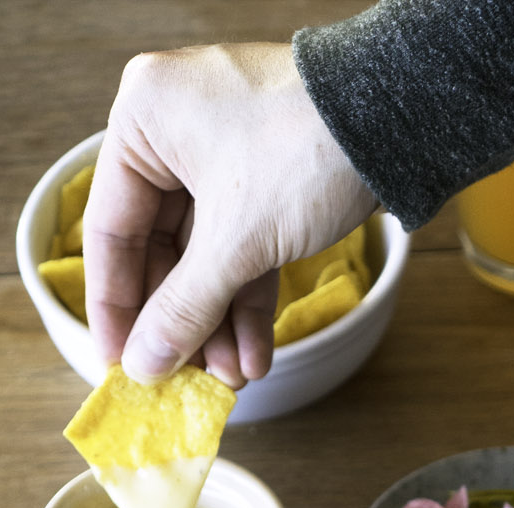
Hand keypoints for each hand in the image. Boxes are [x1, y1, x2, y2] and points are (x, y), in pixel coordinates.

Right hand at [84, 42, 378, 387]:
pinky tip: (257, 355)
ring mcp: (227, 155)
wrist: (403, 120)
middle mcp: (177, 132)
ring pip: (209, 257)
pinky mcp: (272, 179)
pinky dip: (250, 301)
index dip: (115, 308)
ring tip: (233, 380)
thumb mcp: (236, 241)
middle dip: (183, 324)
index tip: (119, 365)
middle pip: (162, 251)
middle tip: (184, 382)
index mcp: (144, 121)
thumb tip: (145, 364)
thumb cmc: (306, 151)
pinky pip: (246, 249)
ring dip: (219, 324)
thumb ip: (184, 308)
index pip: (110, 230)